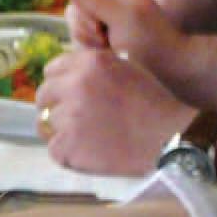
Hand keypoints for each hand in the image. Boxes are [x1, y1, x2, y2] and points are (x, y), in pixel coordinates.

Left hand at [37, 49, 191, 174]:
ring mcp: (68, 117)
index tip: (70, 96)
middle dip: (55, 107)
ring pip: (46, 123)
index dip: (61, 84)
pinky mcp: (68, 147)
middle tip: (76, 121)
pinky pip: (54, 149)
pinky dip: (68, 153)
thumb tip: (67, 78)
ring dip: (62, 131)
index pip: (52, 70)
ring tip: (88, 138)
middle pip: (43, 96)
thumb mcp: (126, 67)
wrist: (173, 137)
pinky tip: (90, 153)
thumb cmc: (157, 103)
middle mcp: (74, 85)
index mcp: (89, 62)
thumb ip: (94, 68)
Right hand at [67, 0, 188, 86]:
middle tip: (104, 42)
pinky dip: (91, 52)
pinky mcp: (106, 44)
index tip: (99, 29)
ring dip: (88, 43)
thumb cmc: (149, 40)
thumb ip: (94, 1)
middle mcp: (110, 6)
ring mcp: (107, 26)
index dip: (84, 13)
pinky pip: (85, 45)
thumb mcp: (122, 17)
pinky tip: (107, 57)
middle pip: (76, 13)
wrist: (170, 68)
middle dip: (85, 30)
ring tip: (108, 50)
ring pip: (78, 31)